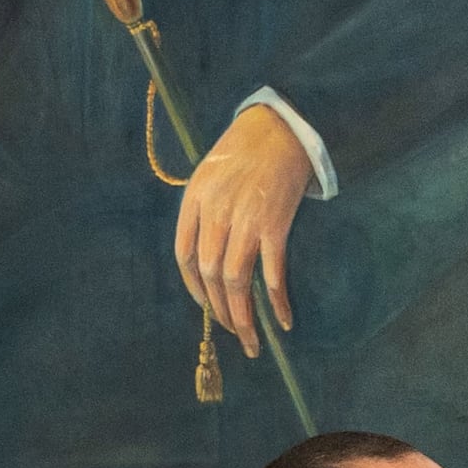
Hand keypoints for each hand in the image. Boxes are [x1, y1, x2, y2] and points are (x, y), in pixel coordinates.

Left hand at [174, 104, 312, 355]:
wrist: (280, 127)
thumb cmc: (245, 151)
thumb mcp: (210, 173)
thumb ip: (203, 210)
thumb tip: (208, 256)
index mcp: (194, 200)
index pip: (184, 257)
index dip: (195, 290)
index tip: (208, 309)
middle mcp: (215, 212)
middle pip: (210, 275)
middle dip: (221, 312)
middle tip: (234, 333)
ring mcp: (245, 220)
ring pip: (236, 281)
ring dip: (244, 317)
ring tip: (252, 340)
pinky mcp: (274, 224)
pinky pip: (272, 273)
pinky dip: (277, 301)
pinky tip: (283, 320)